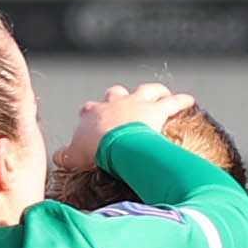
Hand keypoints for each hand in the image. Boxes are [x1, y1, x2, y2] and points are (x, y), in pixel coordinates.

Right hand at [61, 82, 194, 190]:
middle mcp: (114, 103)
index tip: (93, 119)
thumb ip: (65, 156)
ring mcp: (136, 103)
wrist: (113, 145)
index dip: (91, 113)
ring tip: (160, 94)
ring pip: (145, 90)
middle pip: (115, 94)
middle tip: (124, 103)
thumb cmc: (93, 151)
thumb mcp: (73, 156)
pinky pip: (172, 102)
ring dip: (153, 91)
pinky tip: (190, 100)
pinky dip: (182, 100)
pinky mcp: (156, 109)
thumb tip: (57, 157)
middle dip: (119, 97)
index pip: (89, 110)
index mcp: (93, 113)